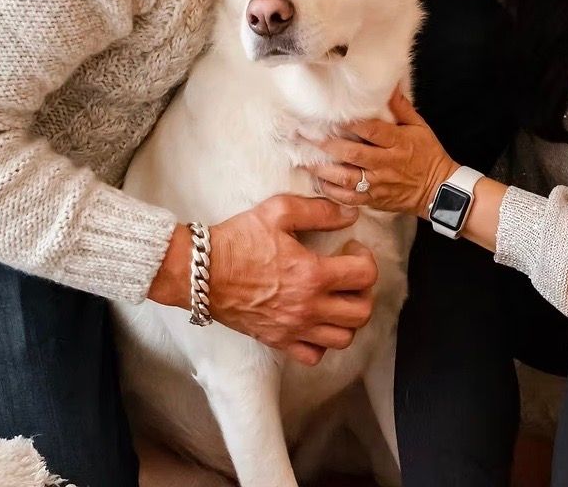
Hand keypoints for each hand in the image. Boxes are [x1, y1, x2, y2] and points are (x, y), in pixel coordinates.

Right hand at [147, 196, 376, 365]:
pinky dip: (322, 342)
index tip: (351, 248)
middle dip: (363, 290)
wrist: (201, 272)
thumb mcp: (279, 211)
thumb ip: (319, 212)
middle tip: (348, 274)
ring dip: (347, 318)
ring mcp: (294, 328)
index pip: (365, 275)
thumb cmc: (238, 240)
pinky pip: (314, 355)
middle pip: (362, 312)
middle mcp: (308, 307)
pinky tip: (315, 321)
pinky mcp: (277, 341)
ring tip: (335, 299)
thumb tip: (349, 215)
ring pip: (344, 338)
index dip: (366, 258)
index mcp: (313, 274)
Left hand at [306, 88, 456, 216]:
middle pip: (353, 154)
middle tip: (304, 134)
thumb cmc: (428, 154)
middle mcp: (386, 163)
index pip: (372, 131)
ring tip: (303, 160)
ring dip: (323, 170)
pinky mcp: (374, 200)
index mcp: (398, 143)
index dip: (351, 124)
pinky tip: (318, 182)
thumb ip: (401, 106)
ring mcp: (379, 183)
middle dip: (327, 145)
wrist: (439, 190)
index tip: (330, 116)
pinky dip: (332, 192)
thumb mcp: (419, 126)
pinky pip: (349, 198)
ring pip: (347, 178)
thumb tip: (389, 84)